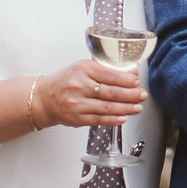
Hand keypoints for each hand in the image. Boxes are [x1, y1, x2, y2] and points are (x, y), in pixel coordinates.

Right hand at [29, 60, 145, 130]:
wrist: (44, 98)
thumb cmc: (66, 81)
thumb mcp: (83, 68)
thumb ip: (105, 70)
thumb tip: (130, 74)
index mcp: (82, 69)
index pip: (110, 75)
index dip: (127, 80)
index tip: (137, 81)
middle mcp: (79, 86)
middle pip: (111, 92)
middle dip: (131, 95)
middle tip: (142, 95)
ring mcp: (77, 104)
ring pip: (107, 107)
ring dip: (126, 108)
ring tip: (137, 107)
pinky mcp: (77, 118)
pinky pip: (99, 120)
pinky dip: (113, 119)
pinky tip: (123, 117)